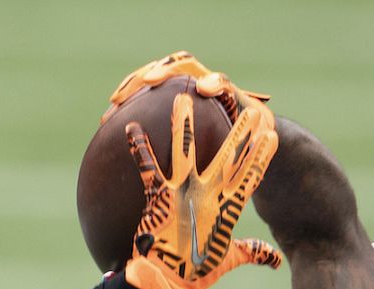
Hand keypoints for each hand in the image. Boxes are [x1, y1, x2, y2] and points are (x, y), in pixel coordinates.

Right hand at [104, 51, 270, 124]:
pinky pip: (139, 94)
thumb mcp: (261, 137)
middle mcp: (200, 81)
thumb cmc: (252, 136)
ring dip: (135, 83)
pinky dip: (125, 102)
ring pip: (155, 74)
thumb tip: (265, 132)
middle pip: (180, 65)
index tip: (205, 90)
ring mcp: (178, 87)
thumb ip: (262, 134)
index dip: (213, 81)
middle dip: (164, 71)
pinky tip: (108, 119)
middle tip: (150, 82)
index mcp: (226, 92)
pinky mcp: (161, 98)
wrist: (238, 134)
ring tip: (117, 100)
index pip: (220, 80)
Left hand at [123, 92, 280, 288]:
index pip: (251, 177)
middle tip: (250, 109)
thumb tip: (276, 260)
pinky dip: (138, 147)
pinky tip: (130, 127)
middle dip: (241, 131)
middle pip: (229, 157)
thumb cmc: (195, 274)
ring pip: (186, 150)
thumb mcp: (228, 260)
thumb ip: (252, 253)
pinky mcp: (157, 196)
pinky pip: (147, 167)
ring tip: (184, 98)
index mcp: (227, 209)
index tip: (273, 135)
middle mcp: (208, 195)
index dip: (263, 155)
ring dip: (185, 123)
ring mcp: (182, 193)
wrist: (163, 283)